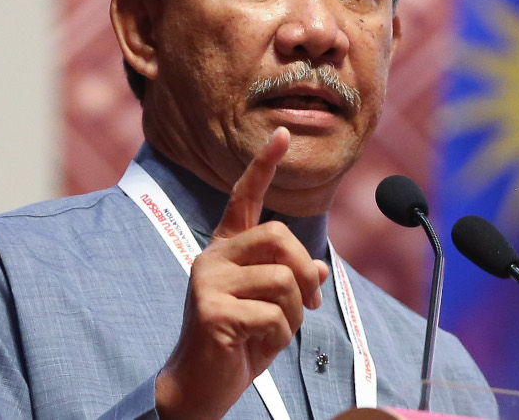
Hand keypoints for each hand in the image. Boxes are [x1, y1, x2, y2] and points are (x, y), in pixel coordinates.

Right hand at [155, 127, 330, 419]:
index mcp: (228, 247)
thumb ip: (291, 279)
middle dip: (304, 271)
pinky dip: (279, 337)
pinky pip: (273, 315)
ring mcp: (207, 281)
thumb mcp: (274, 306)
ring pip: (283, 280)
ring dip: (294, 315)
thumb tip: (316, 267)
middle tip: (309, 303)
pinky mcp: (210, 310)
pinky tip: (257, 346)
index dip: (265, 164)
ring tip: (275, 332)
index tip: (284, 133)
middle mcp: (213, 255)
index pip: (246, 196)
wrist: (201, 385)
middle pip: (279, 236)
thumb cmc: (240, 340)